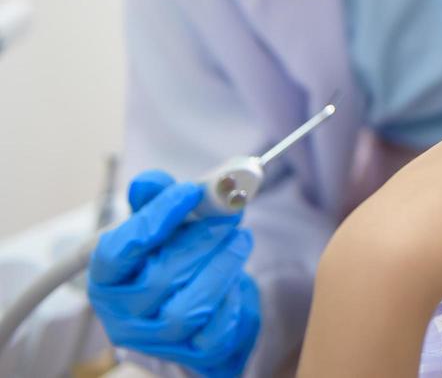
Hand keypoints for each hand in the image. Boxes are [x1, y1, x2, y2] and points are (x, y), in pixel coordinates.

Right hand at [88, 170, 260, 377]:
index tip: (190, 191)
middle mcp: (122, 314)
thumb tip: (150, 183)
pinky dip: (232, 300)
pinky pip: (216, 332)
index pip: (117, 252)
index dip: (155, 218)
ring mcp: (155, 339)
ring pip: (190, 309)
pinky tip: (236, 277)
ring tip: (240, 239)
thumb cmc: (170, 258)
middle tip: (231, 213)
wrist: (196, 301)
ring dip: (222, 267)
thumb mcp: (159, 225)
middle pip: (159, 279)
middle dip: (202, 239)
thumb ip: (155, 200)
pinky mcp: (191, 353)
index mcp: (106, 279)